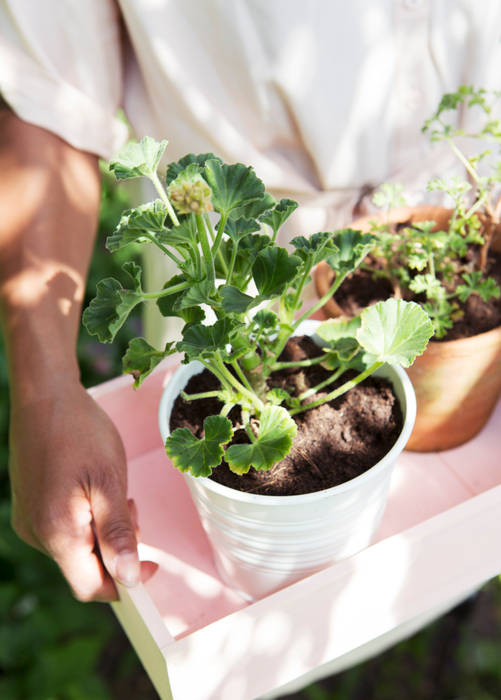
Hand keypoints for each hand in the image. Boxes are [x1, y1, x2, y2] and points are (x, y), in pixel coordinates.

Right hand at [8, 382, 156, 601]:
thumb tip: (129, 580)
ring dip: (103, 532)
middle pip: (84, 568)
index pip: (90, 587)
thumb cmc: (81, 433)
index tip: (151, 562)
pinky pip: (64, 530)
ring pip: (76, 548)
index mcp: (56, 532)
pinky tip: (96, 491)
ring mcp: (29, 520)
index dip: (124, 583)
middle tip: (132, 508)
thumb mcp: (109, 482)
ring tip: (115, 494)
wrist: (45, 396)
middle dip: (116, 550)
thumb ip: (117, 534)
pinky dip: (87, 521)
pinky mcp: (30, 506)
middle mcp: (36, 533)